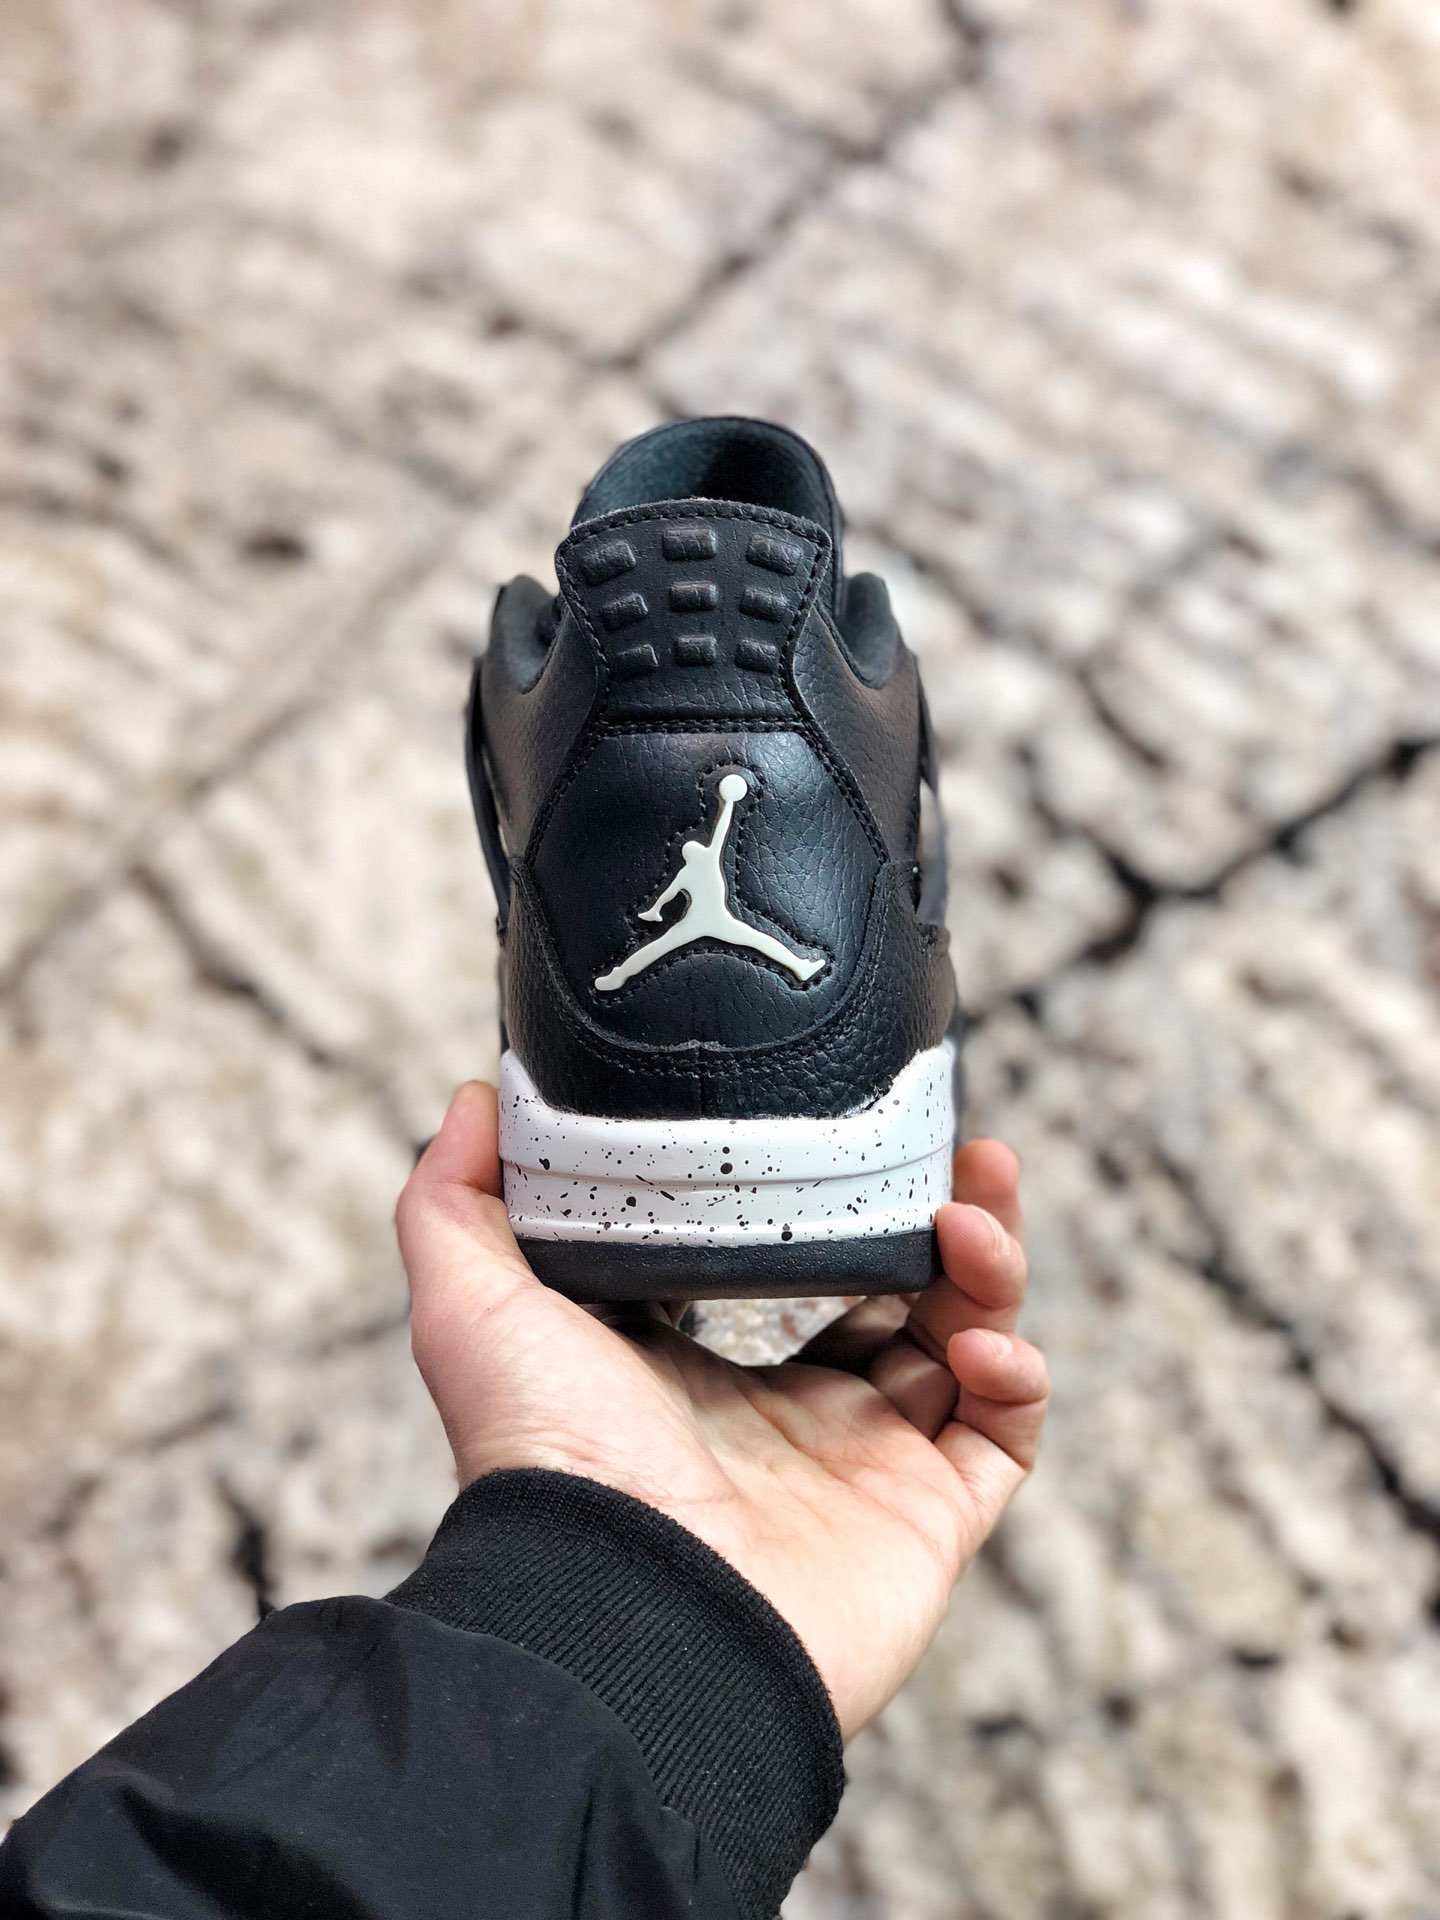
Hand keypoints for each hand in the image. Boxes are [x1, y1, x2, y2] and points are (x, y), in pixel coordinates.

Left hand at [396, 1083, 1049, 1739]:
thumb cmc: (544, 1464)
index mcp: (705, 1368)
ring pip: (966, 1349)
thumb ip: (458, 1201)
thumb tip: (474, 1099)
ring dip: (988, 1271)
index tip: (859, 1126)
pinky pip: (1004, 1439)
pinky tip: (979, 1340)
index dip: (838, 1195)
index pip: (797, 1265)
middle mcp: (795, 1417)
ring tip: (971, 1220)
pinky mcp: (926, 1522)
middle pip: (902, 1295)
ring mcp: (864, 1468)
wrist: (617, 1610)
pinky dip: (1017, 1378)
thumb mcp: (475, 1306)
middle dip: (945, 1218)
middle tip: (969, 1154)